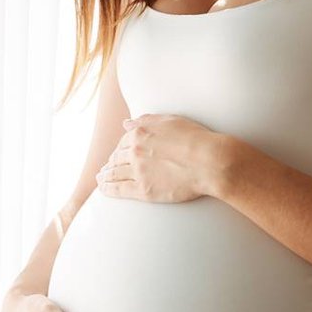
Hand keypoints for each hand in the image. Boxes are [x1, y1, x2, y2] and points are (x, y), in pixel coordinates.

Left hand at [95, 113, 219, 203]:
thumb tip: (126, 123)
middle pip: (117, 157)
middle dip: (112, 161)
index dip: (120, 147)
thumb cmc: (196, 138)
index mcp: (140, 133)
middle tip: (108, 166)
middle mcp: (135, 151)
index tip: (119, 152)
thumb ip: (145, 121)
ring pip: (114, 173)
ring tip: (101, 177)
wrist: (210, 162)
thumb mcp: (170, 121)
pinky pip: (119, 190)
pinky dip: (108, 188)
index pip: (124, 140)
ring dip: (105, 175)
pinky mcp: (143, 191)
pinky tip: (103, 188)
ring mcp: (138, 172)